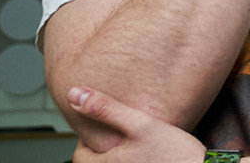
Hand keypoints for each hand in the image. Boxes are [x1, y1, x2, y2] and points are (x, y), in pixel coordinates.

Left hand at [67, 86, 206, 162]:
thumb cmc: (175, 154)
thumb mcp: (140, 124)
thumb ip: (106, 109)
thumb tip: (74, 94)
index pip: (80, 155)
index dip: (90, 139)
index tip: (107, 129)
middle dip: (104, 150)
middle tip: (121, 136)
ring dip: (119, 158)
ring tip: (134, 146)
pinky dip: (134, 162)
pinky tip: (150, 157)